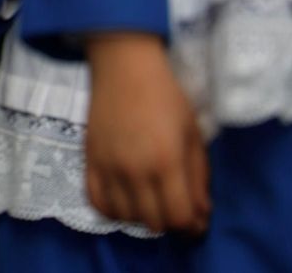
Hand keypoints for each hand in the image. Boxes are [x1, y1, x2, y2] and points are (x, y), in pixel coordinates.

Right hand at [84, 34, 209, 233]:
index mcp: (166, 161)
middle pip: (152, 222)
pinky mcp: (89, 160)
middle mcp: (135, 170)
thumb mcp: (192, 134)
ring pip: (124, 217)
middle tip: (173, 206)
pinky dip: (111, 210)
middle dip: (169, 221)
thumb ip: (198, 177)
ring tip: (149, 202)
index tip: (195, 218)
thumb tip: (202, 214)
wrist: (124, 66)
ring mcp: (108, 166)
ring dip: (140, 216)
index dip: (191, 225)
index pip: (178, 216)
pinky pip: (95, 202)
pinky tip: (123, 200)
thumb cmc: (166, 96)